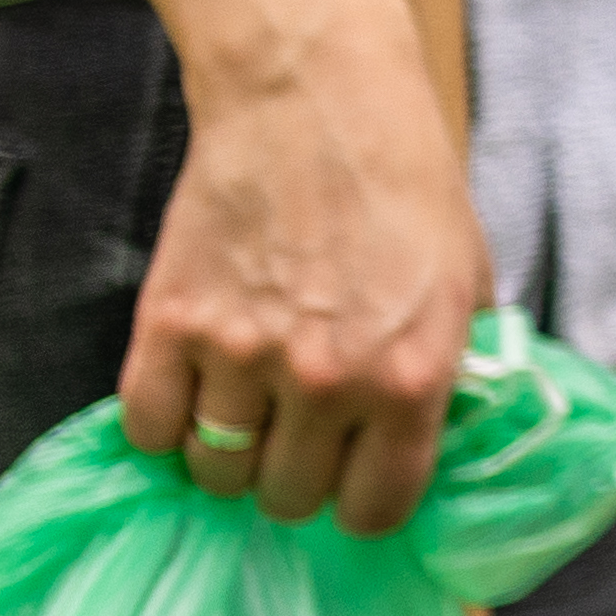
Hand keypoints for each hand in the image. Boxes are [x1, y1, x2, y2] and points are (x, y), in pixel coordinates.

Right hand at [115, 9, 488, 538]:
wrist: (317, 105)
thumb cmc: (406, 189)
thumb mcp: (467, 285)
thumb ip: (451, 372)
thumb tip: (431, 444)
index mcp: (411, 379)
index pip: (374, 510)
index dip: (361, 504)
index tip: (352, 483)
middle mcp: (327, 381)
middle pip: (285, 498)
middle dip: (292, 477)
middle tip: (295, 437)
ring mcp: (242, 356)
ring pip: (215, 471)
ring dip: (227, 453)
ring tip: (245, 411)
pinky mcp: (171, 324)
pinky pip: (148, 428)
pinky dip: (165, 425)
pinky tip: (192, 395)